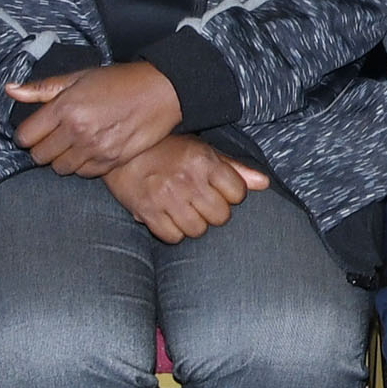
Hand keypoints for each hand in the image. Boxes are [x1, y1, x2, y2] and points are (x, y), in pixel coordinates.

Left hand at [6, 61, 182, 175]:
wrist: (163, 91)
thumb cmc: (121, 81)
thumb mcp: (79, 77)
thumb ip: (42, 88)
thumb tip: (10, 90)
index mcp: (65, 107)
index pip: (25, 136)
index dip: (27, 134)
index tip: (36, 130)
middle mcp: (77, 131)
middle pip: (39, 156)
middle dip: (43, 147)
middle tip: (56, 136)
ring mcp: (94, 149)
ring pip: (60, 168)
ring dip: (62, 158)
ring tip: (75, 143)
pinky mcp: (111, 161)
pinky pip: (83, 173)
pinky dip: (83, 165)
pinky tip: (91, 149)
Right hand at [100, 135, 260, 241]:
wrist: (122, 152)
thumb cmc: (167, 150)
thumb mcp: (202, 150)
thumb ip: (234, 168)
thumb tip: (264, 183)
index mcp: (204, 161)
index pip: (237, 193)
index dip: (231, 194)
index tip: (219, 190)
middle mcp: (187, 180)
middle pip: (220, 216)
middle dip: (214, 212)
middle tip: (200, 202)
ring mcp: (166, 197)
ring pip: (198, 229)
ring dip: (194, 224)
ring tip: (184, 210)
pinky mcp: (147, 212)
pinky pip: (173, 236)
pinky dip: (173, 232)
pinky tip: (168, 218)